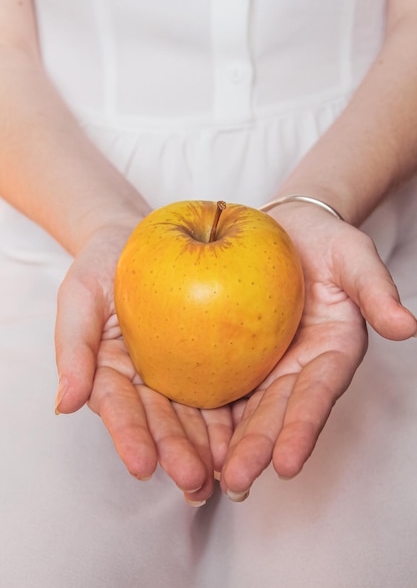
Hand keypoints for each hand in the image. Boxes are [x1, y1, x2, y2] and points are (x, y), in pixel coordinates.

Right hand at [54, 222, 233, 504]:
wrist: (143, 237)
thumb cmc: (104, 262)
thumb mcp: (80, 294)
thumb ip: (73, 347)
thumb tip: (64, 405)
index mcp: (110, 372)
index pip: (118, 408)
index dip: (129, 436)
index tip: (143, 464)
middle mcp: (145, 380)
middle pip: (160, 420)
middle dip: (176, 452)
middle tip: (194, 481)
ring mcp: (178, 372)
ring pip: (194, 414)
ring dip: (208, 446)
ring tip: (226, 474)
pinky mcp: (210, 360)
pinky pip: (223, 387)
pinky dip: (234, 414)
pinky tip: (248, 436)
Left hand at [219, 204, 416, 499]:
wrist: (285, 228)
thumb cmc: (324, 241)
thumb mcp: (353, 256)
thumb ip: (375, 290)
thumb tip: (407, 326)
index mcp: (330, 353)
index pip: (317, 394)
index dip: (303, 427)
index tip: (288, 463)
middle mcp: (297, 368)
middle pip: (276, 411)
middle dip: (258, 448)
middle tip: (236, 481)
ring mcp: (263, 365)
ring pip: (243, 408)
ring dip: (227, 442)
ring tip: (206, 475)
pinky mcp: (233, 354)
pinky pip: (216, 382)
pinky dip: (202, 410)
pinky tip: (183, 434)